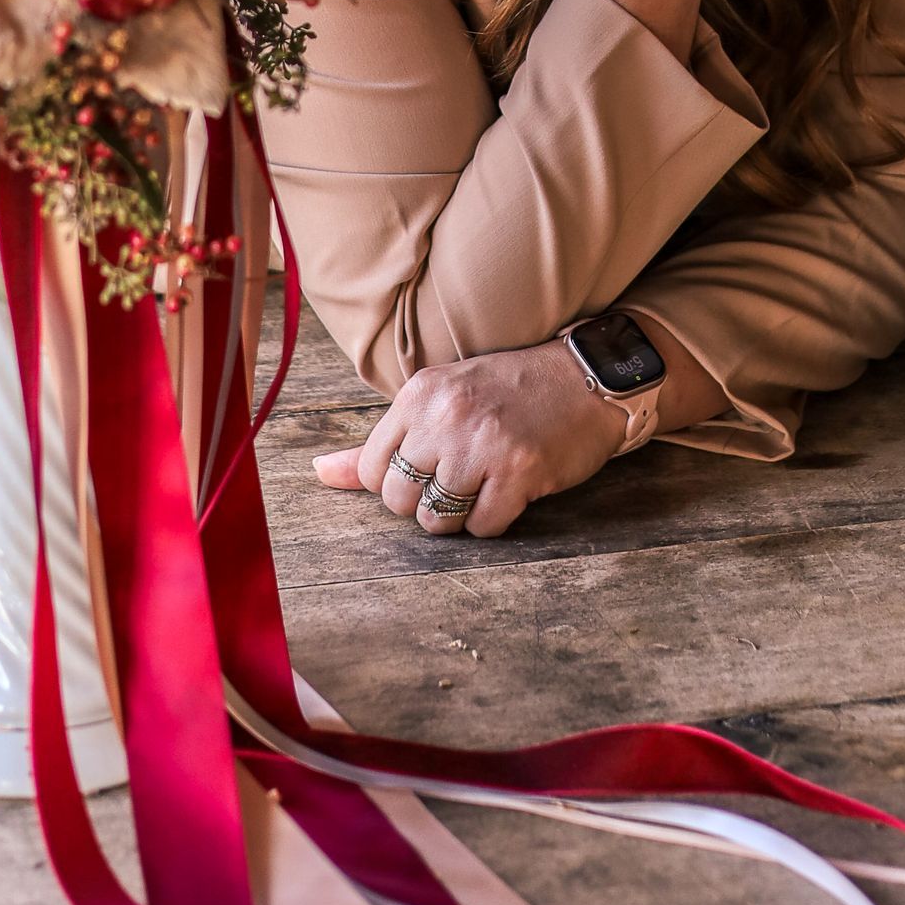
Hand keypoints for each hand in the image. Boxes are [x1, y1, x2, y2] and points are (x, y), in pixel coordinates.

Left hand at [313, 341, 627, 536]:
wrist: (586, 377)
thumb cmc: (507, 391)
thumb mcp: (440, 398)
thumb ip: (379, 441)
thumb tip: (318, 473)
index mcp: (419, 394)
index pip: (371, 471)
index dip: (396, 483)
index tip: (428, 468)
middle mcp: (445, 416)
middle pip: (399, 501)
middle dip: (425, 503)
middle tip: (461, 476)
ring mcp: (483, 445)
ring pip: (437, 520)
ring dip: (460, 514)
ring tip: (485, 482)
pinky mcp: (520, 472)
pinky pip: (483, 527)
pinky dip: (495, 518)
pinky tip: (512, 488)